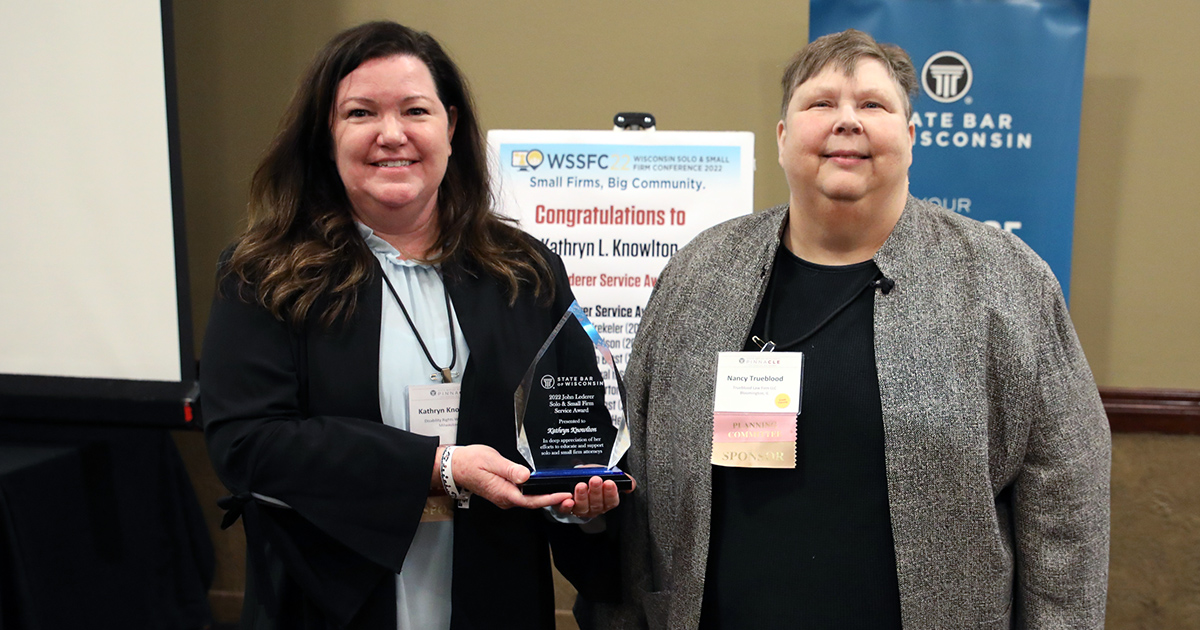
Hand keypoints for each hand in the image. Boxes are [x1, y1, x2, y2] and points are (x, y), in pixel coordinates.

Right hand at [445, 445, 569, 508]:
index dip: (549, 499)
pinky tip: (544, 487)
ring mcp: (504, 497)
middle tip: (570, 494)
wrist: (455, 466)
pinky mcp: (503, 492)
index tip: (563, 495)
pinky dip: (536, 493)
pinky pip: (523, 495)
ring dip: (545, 497)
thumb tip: (525, 476)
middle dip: (552, 500)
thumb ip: (509, 469)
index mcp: (503, 492)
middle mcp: (504, 498)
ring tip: (562, 491)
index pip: (531, 500)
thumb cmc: (470, 462)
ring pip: (528, 500)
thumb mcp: (491, 461)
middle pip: (532, 503)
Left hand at [555, 473, 636, 518]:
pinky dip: (566, 506)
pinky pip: (565, 510)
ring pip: (582, 507)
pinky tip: (568, 500)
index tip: (609, 483)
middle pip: (597, 504)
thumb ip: (621, 479)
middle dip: (596, 492)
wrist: (575, 480)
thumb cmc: (593, 478)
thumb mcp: (607, 474)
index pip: (611, 502)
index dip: (611, 493)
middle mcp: (594, 508)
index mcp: (606, 502)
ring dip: (582, 497)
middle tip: (595, 480)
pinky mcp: (565, 508)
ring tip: (581, 486)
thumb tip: (631, 485)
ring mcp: (580, 510)